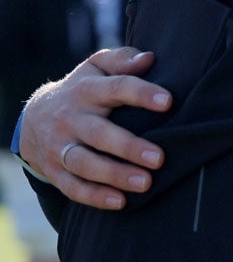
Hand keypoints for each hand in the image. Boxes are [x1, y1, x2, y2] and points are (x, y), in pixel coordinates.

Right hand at [19, 47, 172, 209]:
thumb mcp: (97, 67)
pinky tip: (121, 202)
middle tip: (160, 158)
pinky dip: (95, 196)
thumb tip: (149, 58)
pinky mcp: (54, 170)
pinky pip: (72, 187)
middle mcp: (71, 119)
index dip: (141, 93)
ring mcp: (60, 146)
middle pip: (99, 133)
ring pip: (85, 163)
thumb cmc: (85, 88)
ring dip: (114, 175)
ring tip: (145, 182)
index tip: (168, 101)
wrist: (35, 116)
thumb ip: (122, 60)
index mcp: (87, 90)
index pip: (116, 88)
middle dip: (129, 147)